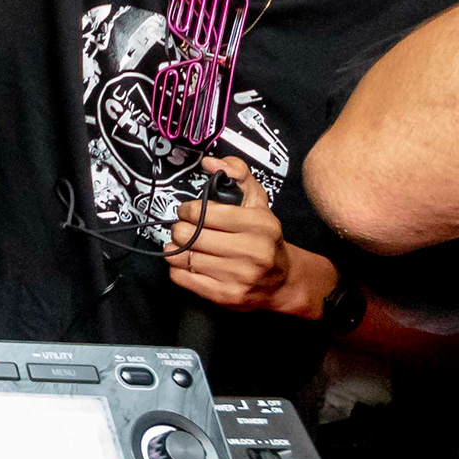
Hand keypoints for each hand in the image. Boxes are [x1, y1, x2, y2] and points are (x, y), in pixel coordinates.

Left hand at [160, 161, 329, 316]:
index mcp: (258, 224)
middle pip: (189, 235)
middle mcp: (251, 252)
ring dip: (176, 248)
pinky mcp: (225, 296)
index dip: (188, 210)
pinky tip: (187, 262)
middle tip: (185, 229)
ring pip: (183, 257)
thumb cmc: (264, 236)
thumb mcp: (257, 201)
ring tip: (184, 245)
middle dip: (180, 229)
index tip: (189, 212)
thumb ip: (238, 174)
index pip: (203, 213)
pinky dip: (177, 268)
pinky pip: (182, 278)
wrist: (283, 280)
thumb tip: (210, 162)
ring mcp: (238, 277)